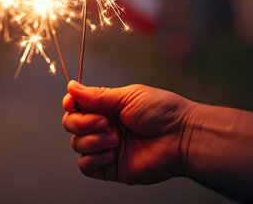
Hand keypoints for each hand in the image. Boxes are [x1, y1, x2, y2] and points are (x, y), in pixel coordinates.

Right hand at [62, 81, 195, 183]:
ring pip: (77, 144)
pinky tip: (111, 153)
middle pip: (71, 124)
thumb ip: (97, 95)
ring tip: (116, 138)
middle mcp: (103, 126)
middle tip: (105, 122)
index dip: (70, 104)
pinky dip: (93, 158)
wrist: (182, 137)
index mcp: (106, 107)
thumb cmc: (163, 113)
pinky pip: (85, 165)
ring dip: (93, 140)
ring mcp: (105, 147)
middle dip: (82, 122)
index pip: (76, 105)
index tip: (72, 102)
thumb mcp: (128, 96)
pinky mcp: (110, 167)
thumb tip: (72, 87)